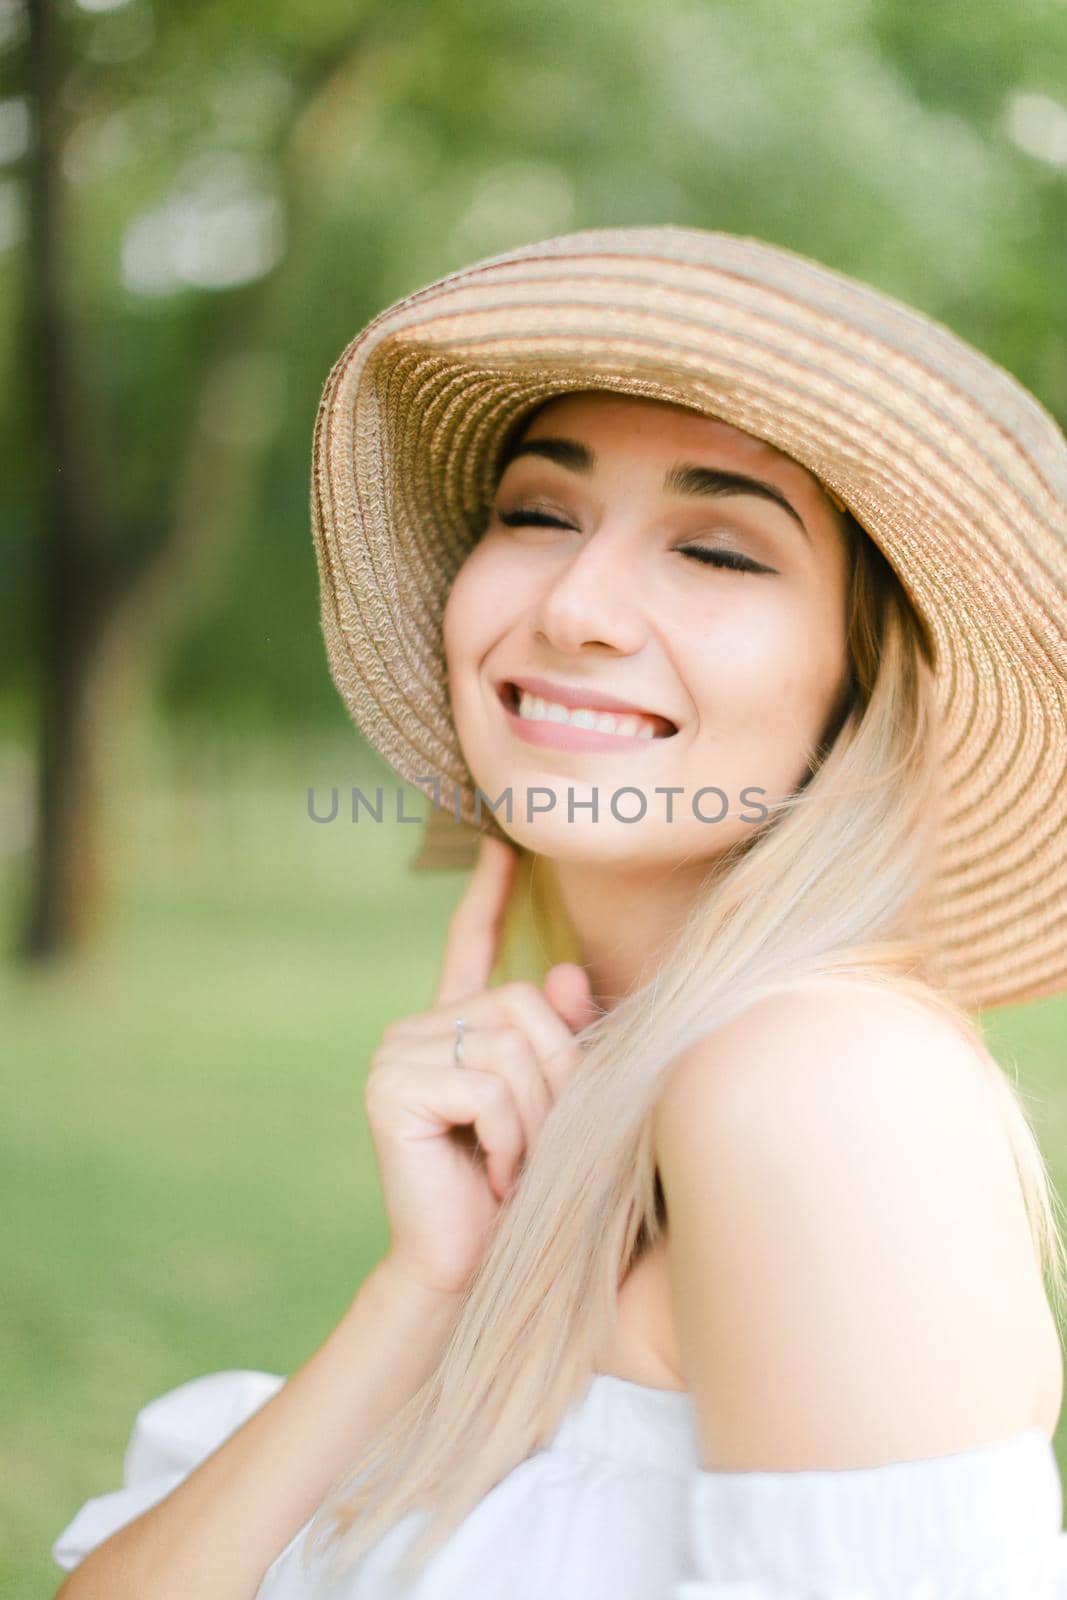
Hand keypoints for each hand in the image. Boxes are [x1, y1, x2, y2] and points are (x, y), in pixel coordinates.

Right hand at [365, 836, 597, 1298]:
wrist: (473, 1275)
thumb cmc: (524, 1198)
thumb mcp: (557, 1112)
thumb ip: (561, 1042)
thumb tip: (563, 974)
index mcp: (453, 1030)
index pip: (468, 945)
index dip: (485, 897)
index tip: (499, 847)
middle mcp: (416, 1030)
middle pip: (521, 1005)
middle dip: (555, 1080)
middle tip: (539, 1150)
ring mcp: (396, 1055)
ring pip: (510, 1045)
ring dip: (536, 1119)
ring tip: (515, 1169)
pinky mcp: (390, 1088)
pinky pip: (486, 1085)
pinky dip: (510, 1137)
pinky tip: (492, 1176)